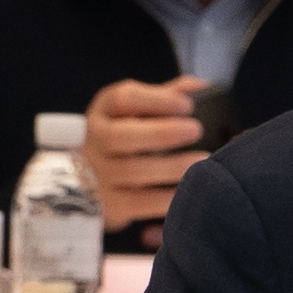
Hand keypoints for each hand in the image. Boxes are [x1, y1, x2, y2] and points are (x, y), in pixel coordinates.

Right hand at [84, 73, 210, 246]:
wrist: (90, 183)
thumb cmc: (126, 139)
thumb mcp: (139, 112)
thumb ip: (168, 96)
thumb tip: (201, 86)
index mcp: (103, 112)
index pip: (122, 98)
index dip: (156, 100)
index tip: (187, 105)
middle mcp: (94, 142)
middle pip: (119, 136)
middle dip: (162, 132)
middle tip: (196, 130)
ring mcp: (96, 176)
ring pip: (132, 171)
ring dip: (173, 166)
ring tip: (203, 160)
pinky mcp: (109, 206)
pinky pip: (141, 203)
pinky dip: (170, 196)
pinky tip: (193, 187)